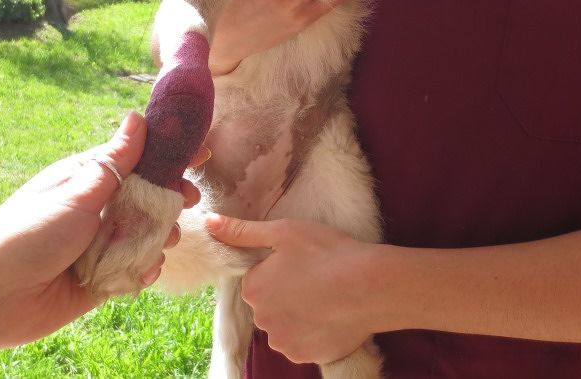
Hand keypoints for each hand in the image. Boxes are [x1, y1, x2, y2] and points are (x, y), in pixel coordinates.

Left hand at [0, 112, 203, 349]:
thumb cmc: (29, 232)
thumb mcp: (78, 190)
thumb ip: (115, 160)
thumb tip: (137, 117)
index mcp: (87, 179)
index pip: (137, 159)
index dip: (169, 155)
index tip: (201, 152)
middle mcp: (95, 210)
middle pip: (146, 199)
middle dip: (169, 200)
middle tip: (186, 201)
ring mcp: (99, 245)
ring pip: (144, 236)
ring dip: (158, 238)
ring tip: (164, 241)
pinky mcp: (99, 280)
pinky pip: (133, 270)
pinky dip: (142, 270)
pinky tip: (145, 271)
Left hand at [206, 214, 377, 364]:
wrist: (372, 287)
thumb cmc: (328, 253)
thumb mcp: (283, 232)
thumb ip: (242, 231)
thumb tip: (208, 223)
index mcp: (254, 289)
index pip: (257, 280)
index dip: (279, 269)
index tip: (302, 262)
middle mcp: (263, 321)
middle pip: (269, 305)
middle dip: (286, 293)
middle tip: (315, 278)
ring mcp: (285, 342)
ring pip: (286, 325)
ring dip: (299, 315)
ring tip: (327, 297)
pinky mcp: (307, 356)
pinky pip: (304, 343)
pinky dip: (315, 332)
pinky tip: (332, 315)